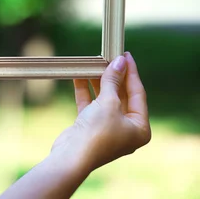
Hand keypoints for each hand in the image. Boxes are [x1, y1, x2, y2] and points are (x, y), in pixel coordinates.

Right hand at [52, 51, 150, 170]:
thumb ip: (113, 80)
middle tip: (110, 56)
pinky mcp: (90, 127)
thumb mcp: (109, 102)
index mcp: (140, 128)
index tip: (125, 55)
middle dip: (114, 75)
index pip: (138, 93)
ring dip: (98, 81)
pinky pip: (91, 104)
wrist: (72, 157)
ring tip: (95, 62)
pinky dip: (85, 90)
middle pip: (122, 95)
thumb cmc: (97, 133)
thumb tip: (120, 61)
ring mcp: (107, 128)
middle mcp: (126, 129)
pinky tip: (79, 75)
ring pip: (105, 98)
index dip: (131, 72)